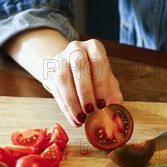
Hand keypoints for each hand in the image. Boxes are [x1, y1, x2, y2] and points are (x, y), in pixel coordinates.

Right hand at [6, 29, 122, 126]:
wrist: (68, 66)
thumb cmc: (92, 73)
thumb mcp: (105, 79)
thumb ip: (113, 92)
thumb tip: (116, 107)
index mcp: (94, 47)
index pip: (98, 62)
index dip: (100, 84)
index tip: (102, 104)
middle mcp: (76, 49)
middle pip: (79, 67)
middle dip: (85, 92)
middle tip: (90, 111)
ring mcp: (60, 58)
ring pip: (64, 79)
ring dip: (73, 102)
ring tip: (81, 118)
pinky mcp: (49, 72)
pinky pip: (56, 90)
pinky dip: (66, 108)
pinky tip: (73, 119)